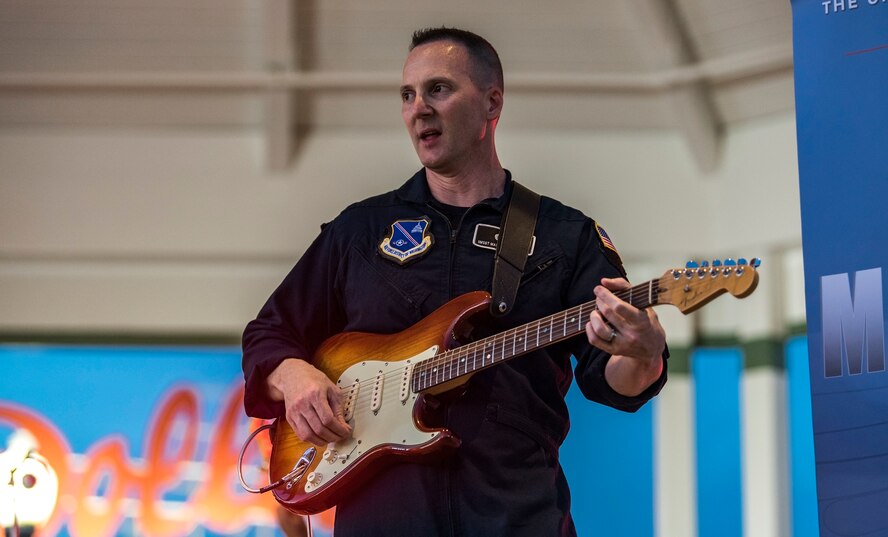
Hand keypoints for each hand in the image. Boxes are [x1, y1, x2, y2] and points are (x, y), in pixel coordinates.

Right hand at [267, 358, 351, 445]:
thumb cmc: (314, 380)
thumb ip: (338, 408)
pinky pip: (300, 434)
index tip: (345, 432)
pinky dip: (311, 439)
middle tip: (340, 437)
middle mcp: (303, 404)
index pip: (328, 419)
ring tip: (331, 438)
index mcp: (315, 394)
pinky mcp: (289, 417)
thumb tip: (344, 426)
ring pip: (308, 435)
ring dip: (322, 441)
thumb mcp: (331, 389)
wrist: (293, 375)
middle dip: (333, 437)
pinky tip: (320, 437)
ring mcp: (294, 411)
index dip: (339, 429)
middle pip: (319, 429)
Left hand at [585, 277, 665, 394]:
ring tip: (596, 311)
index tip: (599, 289)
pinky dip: (589, 328)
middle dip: (599, 302)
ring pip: (599, 329)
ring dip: (593, 316)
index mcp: (641, 320)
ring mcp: (622, 344)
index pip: (619, 307)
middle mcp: (632, 334)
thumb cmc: (645, 320)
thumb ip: (624, 287)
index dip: (606, 295)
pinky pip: (594, 340)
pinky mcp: (613, 350)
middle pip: (607, 314)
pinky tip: (593, 322)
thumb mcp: (642, 302)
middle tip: (599, 298)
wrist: (651, 348)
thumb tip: (604, 281)